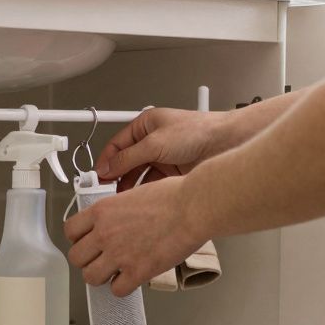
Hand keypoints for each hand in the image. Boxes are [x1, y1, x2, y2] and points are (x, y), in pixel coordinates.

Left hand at [64, 176, 205, 296]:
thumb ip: (118, 211)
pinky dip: (122, 287)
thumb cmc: (173, 196)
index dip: (78, 239)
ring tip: (113, 272)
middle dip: (87, 260)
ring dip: (101, 276)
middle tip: (100, 259)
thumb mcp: (134, 193)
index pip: (70, 231)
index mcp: (102, 211)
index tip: (86, 241)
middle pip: (76, 257)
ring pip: (90, 277)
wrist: (193, 208)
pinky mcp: (137, 271)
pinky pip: (116, 290)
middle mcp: (105, 233)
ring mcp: (119, 254)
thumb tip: (115, 219)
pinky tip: (131, 279)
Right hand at [97, 108, 233, 190]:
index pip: (116, 145)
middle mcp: (153, 140)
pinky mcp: (172, 172)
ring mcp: (163, 157)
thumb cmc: (198, 132)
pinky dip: (144, 191)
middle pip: (126, 162)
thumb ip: (127, 158)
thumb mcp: (154, 143)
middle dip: (117, 176)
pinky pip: (152, 183)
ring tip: (122, 198)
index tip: (98, 177)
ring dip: (130, 186)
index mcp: (145, 125)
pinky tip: (139, 199)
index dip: (106, 162)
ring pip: (139, 175)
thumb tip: (107, 168)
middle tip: (106, 190)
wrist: (226, 144)